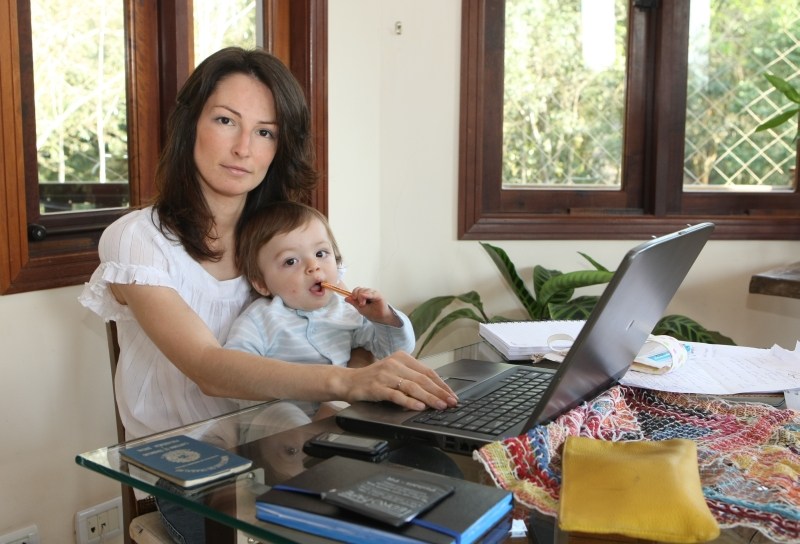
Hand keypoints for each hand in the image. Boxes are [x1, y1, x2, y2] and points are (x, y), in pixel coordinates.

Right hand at [341, 351, 457, 410]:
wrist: (349, 381)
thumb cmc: (374, 379)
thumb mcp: (394, 372)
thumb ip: (412, 377)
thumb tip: (436, 391)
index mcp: (402, 357)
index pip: (427, 371)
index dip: (442, 384)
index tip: (452, 394)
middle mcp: (394, 364)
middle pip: (423, 379)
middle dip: (440, 392)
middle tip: (451, 402)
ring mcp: (385, 375)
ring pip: (413, 387)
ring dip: (429, 398)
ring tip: (440, 406)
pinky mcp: (377, 387)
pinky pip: (397, 395)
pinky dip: (410, 402)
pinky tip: (419, 407)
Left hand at [345, 287, 401, 326]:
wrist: (379, 317)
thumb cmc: (371, 312)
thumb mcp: (360, 308)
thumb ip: (354, 303)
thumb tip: (346, 298)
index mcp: (363, 294)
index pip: (357, 289)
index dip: (354, 292)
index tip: (353, 298)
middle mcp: (368, 292)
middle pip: (360, 289)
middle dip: (358, 296)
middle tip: (361, 304)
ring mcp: (373, 293)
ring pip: (365, 290)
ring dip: (362, 297)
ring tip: (363, 304)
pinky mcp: (378, 295)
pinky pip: (372, 293)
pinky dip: (368, 294)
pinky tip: (364, 296)